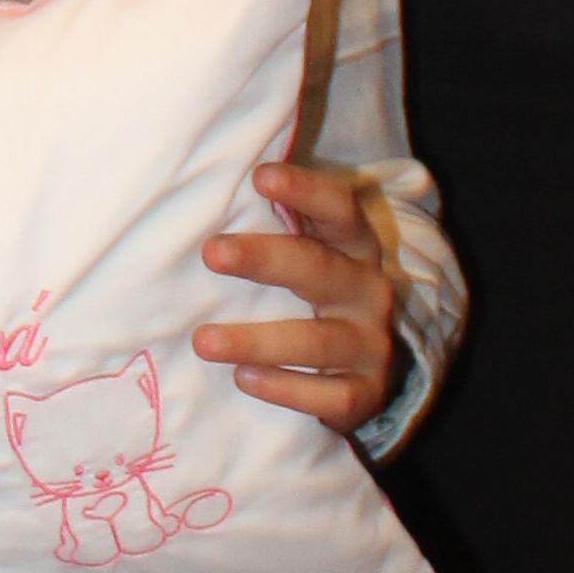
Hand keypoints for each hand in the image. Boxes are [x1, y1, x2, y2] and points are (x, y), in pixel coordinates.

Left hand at [192, 163, 399, 430]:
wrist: (365, 371)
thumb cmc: (315, 299)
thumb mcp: (307, 259)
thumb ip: (276, 230)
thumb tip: (203, 194)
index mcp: (354, 248)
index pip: (338, 210)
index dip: (305, 191)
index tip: (261, 176)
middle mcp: (368, 291)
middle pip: (320, 269)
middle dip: (265, 259)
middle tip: (212, 252)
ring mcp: (371, 345)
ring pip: (318, 342)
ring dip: (257, 341)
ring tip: (203, 341)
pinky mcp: (365, 394)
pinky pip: (330, 396)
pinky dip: (285, 389)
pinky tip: (244, 379)